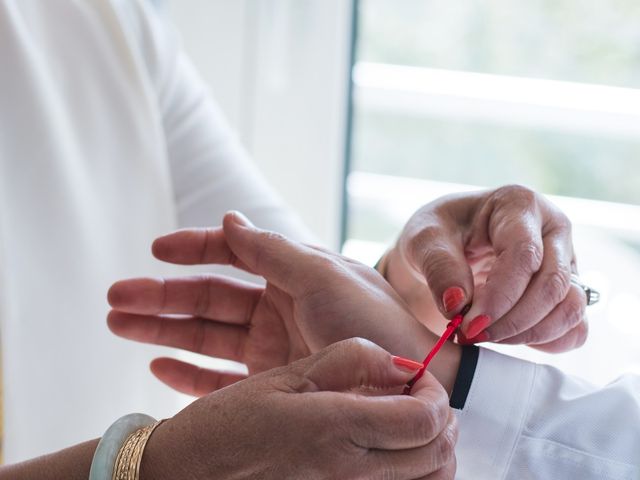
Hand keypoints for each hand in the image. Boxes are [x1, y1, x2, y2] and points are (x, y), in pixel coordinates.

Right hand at [108, 212, 459, 395]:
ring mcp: (272, 346)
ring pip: (205, 334)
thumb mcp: (324, 278)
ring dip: (162, 329)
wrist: (413, 385)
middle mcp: (279, 307)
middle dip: (161, 294)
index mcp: (293, 274)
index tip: (156, 249)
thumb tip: (229, 218)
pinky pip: (220, 376)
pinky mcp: (272, 383)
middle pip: (208, 297)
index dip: (194, 249)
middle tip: (115, 296)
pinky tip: (157, 365)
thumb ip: (273, 251)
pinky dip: (188, 371)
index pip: (233, 255)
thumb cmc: (377, 325)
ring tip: (119, 324)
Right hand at [142, 338, 456, 479]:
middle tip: (417, 396)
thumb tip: (398, 363)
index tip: (412, 374)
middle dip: (439, 420)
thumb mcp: (280, 380)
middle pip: (438, 453)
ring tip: (406, 421)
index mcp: (335, 428)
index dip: (431, 391)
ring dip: (430, 448)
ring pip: (428, 479)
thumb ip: (344, 363)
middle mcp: (350, 471)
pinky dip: (408, 471)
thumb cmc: (224, 428)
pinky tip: (386, 451)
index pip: (424, 417)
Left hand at [385, 185, 586, 351]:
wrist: (446, 245)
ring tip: (485, 336)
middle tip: (472, 335)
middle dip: (511, 321)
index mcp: (520, 205)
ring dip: (528, 334)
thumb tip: (458, 304)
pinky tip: (508, 339)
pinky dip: (545, 343)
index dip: (500, 296)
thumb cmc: (438, 233)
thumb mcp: (424, 239)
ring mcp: (567, 262)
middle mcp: (553, 229)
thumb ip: (439, 266)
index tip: (469, 325)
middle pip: (552, 285)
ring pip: (570, 309)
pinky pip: (575, 329)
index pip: (524, 255)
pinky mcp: (568, 293)